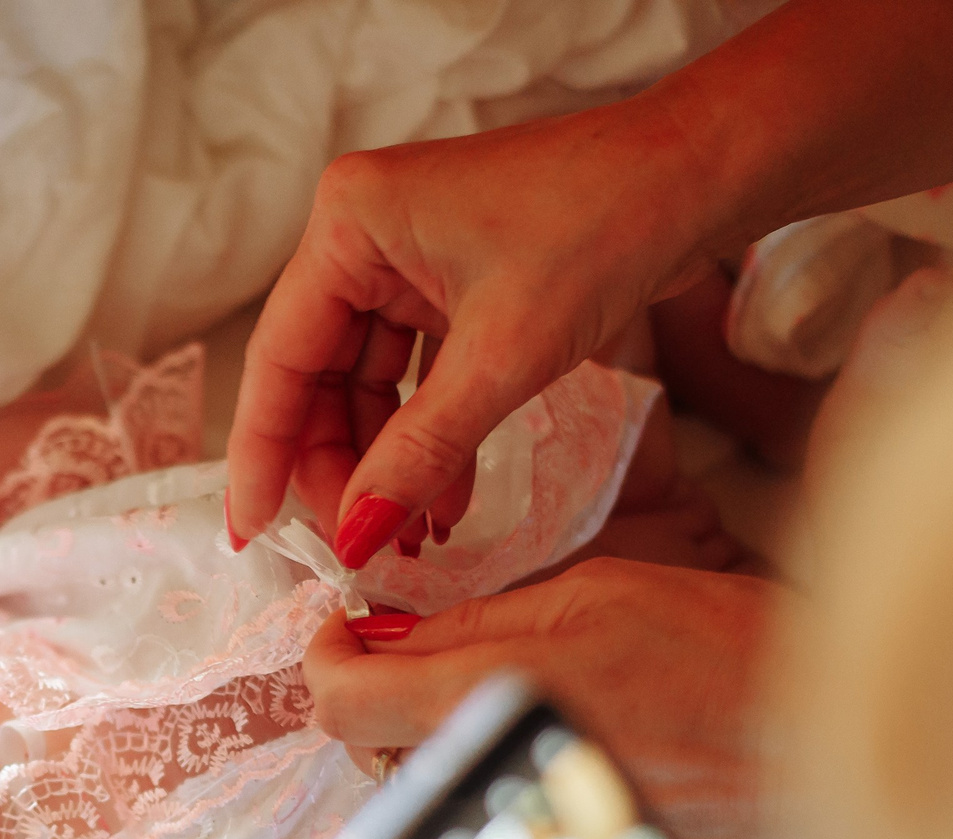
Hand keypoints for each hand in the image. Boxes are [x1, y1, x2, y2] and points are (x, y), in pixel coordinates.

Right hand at [222, 0, 952, 564]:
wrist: (699, 179)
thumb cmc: (603, 227)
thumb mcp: (501, 360)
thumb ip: (417, 454)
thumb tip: (357, 534)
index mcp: (349, 223)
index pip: (279, 358)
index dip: (264, 454)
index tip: (253, 532)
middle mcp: (365, 234)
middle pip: (319, 378)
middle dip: (338, 469)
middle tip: (352, 545)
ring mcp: (409, 258)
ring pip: (369, 386)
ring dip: (388, 464)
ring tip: (405, 537)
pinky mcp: (453, 282)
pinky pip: (418, 377)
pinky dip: (430, 438)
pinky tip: (445, 502)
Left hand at [306, 558, 771, 838]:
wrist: (827, 737)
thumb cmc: (728, 644)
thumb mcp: (593, 591)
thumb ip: (472, 619)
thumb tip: (378, 634)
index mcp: (498, 693)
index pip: (340, 702)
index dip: (324, 657)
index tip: (344, 625)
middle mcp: (500, 771)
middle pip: (369, 751)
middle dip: (373, 692)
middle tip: (414, 639)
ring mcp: (527, 821)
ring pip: (422, 782)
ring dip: (425, 731)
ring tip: (486, 679)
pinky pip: (483, 805)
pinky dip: (483, 761)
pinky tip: (537, 723)